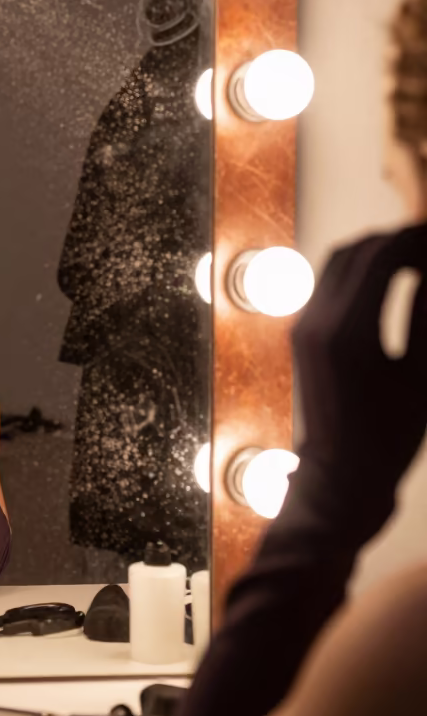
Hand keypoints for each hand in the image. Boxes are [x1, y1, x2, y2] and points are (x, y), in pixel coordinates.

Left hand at [292, 223, 426, 486]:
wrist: (337, 476)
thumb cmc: (388, 437)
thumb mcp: (423, 376)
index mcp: (348, 331)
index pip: (382, 256)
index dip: (418, 239)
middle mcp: (316, 321)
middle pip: (356, 251)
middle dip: (399, 240)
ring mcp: (302, 327)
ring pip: (337, 263)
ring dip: (376, 252)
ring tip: (419, 260)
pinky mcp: (300, 335)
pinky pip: (328, 284)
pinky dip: (359, 271)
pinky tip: (392, 280)